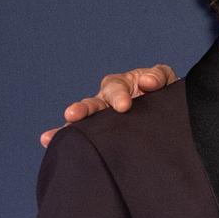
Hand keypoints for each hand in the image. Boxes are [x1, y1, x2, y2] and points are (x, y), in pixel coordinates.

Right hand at [40, 64, 174, 146]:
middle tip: (73, 115)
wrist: (170, 115)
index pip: (115, 87)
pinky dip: (64, 137)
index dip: (119, 95)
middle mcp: (107, 102)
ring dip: (72, 126)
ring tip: (53, 134)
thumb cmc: (164, 94)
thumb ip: (157, 76)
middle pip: (93, 103)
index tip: (124, 106)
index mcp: (122, 86)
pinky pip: (84, 136)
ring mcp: (104, 119)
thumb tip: (146, 83)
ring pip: (85, 120)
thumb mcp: (164, 80)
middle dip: (83, 109)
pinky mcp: (105, 135)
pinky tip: (48, 140)